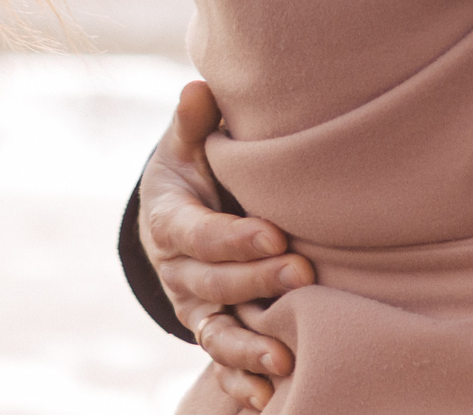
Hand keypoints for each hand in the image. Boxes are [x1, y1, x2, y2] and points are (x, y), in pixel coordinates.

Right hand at [140, 81, 311, 409]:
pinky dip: (241, 383)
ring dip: (248, 348)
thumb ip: (194, 123)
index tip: (274, 235)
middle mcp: (177, 272)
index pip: (196, 234)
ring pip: (215, 333)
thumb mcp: (188, 145)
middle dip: (256, 283)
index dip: (232, 238)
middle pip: (213, 283)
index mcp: (168, 222)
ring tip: (285, 358)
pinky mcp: (212, 330)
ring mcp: (194, 307)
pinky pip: (222, 363)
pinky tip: (268, 399)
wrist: (177, 216)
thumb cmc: (194, 170)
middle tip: (303, 276)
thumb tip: (199, 88)